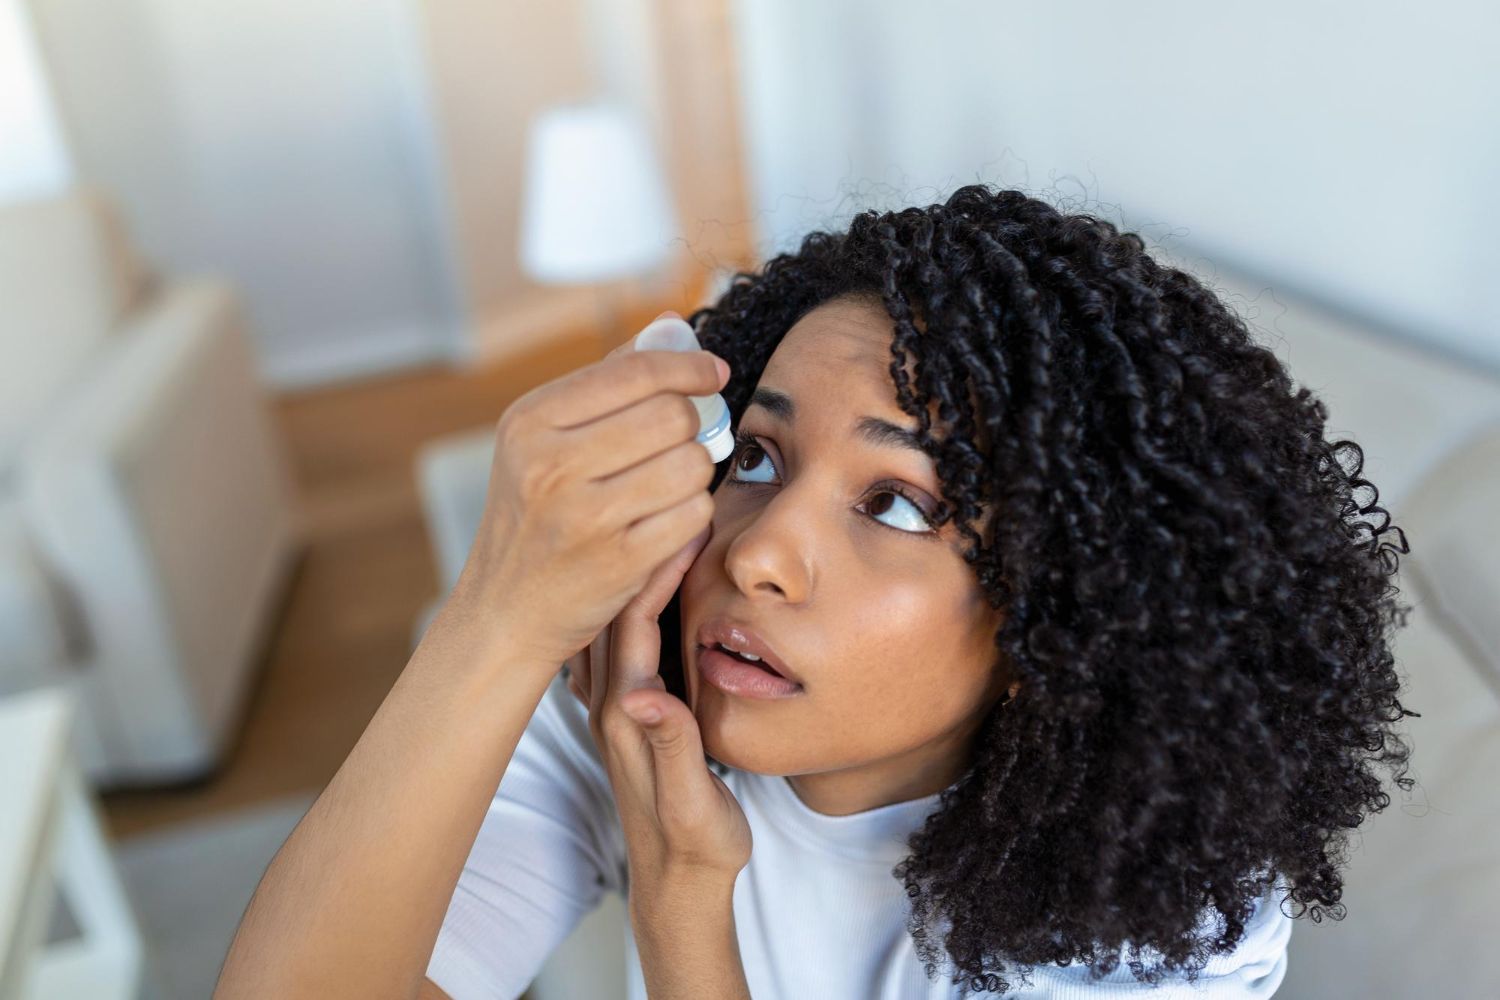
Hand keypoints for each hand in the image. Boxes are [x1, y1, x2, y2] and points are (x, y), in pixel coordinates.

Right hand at [451, 310, 729, 666]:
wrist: (506, 610)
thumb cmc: (536, 515)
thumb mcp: (544, 440)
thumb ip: (608, 380)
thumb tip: (674, 325)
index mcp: (530, 421)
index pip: (635, 371)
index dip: (689, 366)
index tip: (713, 373)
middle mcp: (550, 464)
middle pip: (671, 415)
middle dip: (691, 425)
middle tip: (682, 441)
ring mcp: (585, 516)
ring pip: (690, 464)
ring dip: (694, 471)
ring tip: (670, 481)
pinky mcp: (619, 562)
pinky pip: (694, 514)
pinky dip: (693, 513)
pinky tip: (669, 518)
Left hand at [566, 520, 751, 887]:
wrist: (676, 887)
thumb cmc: (696, 846)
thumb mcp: (692, 803)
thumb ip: (671, 748)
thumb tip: (645, 697)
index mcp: (629, 715)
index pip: (634, 622)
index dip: (656, 566)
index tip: (684, 518)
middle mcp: (613, 705)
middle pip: (616, 610)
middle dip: (640, 550)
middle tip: (667, 501)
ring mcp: (616, 709)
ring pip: (614, 621)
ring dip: (635, 571)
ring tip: (658, 525)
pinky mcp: (629, 715)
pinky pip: (624, 642)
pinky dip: (637, 602)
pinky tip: (650, 584)